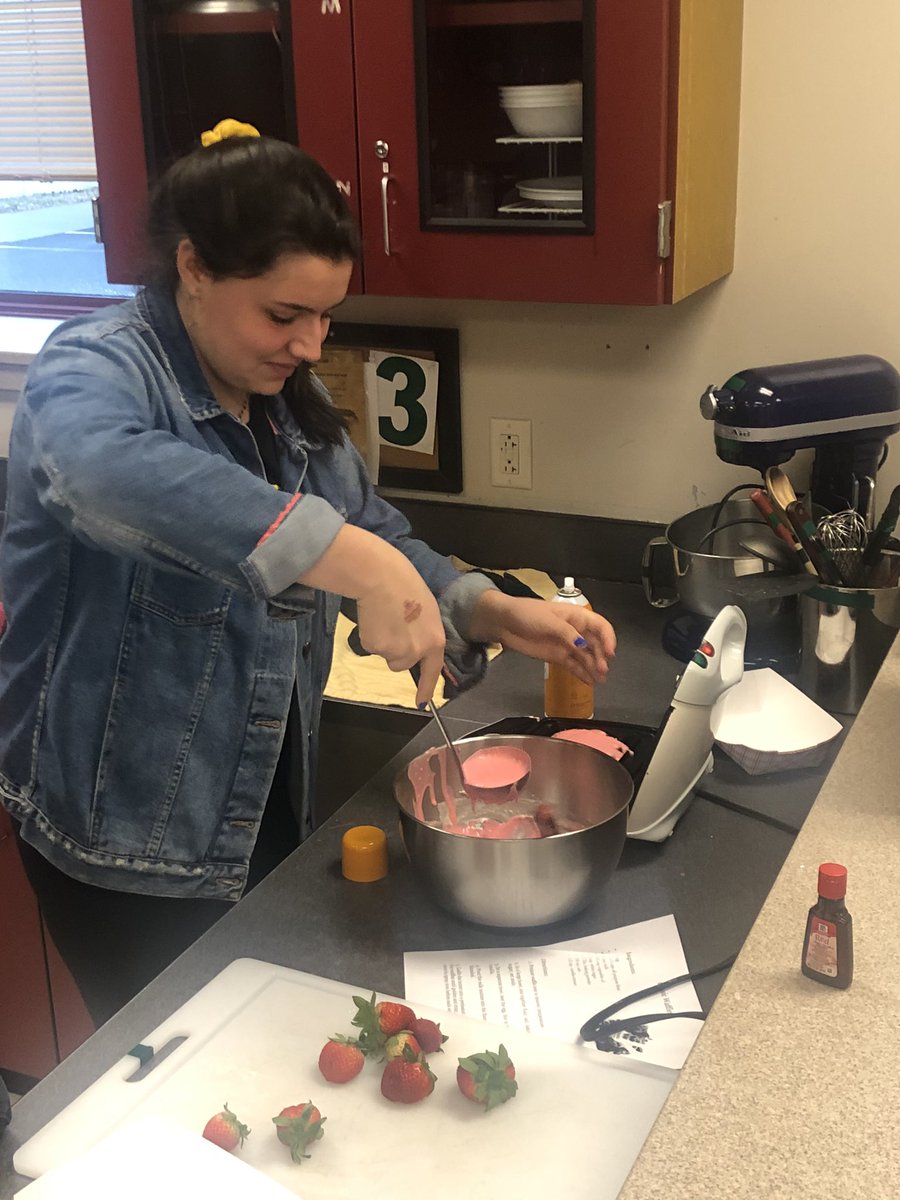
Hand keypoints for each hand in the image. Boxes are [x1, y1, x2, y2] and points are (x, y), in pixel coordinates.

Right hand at [356, 565, 445, 704]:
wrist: (380, 577)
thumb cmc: (405, 585)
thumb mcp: (426, 610)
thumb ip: (423, 631)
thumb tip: (414, 644)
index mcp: (435, 640)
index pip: (432, 670)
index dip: (425, 687)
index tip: (421, 702)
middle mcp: (417, 651)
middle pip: (401, 663)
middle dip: (395, 650)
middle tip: (393, 624)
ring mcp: (395, 651)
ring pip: (385, 654)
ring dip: (383, 642)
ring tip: (384, 617)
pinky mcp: (375, 647)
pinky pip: (371, 646)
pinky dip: (370, 635)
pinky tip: (373, 617)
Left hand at [468, 592, 615, 685]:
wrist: (505, 622)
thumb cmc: (527, 614)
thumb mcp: (548, 620)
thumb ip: (567, 634)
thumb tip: (583, 646)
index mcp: (576, 616)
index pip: (600, 626)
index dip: (608, 638)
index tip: (610, 652)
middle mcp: (575, 631)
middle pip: (595, 644)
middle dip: (601, 657)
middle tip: (602, 670)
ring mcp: (567, 645)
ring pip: (586, 657)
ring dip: (594, 668)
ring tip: (599, 680)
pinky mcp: (558, 656)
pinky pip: (574, 666)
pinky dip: (582, 674)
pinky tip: (589, 682)